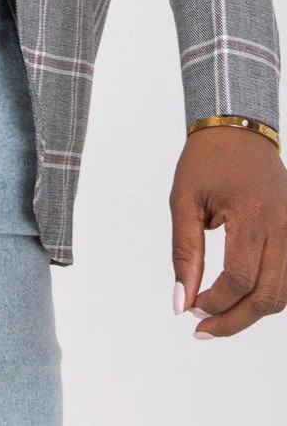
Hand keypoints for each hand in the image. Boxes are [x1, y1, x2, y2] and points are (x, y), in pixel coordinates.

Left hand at [170, 125, 286, 337]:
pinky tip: (242, 298)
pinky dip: (269, 295)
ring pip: (283, 293)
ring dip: (253, 313)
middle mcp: (281, 226)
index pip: (240, 279)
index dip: (215, 302)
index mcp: (251, 215)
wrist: (238, 128)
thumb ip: (184, 253)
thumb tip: (180, 301)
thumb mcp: (184, 200)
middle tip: (204, 328)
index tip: (191, 306)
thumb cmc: (207, 159)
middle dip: (234, 320)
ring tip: (220, 317)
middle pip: (267, 296)